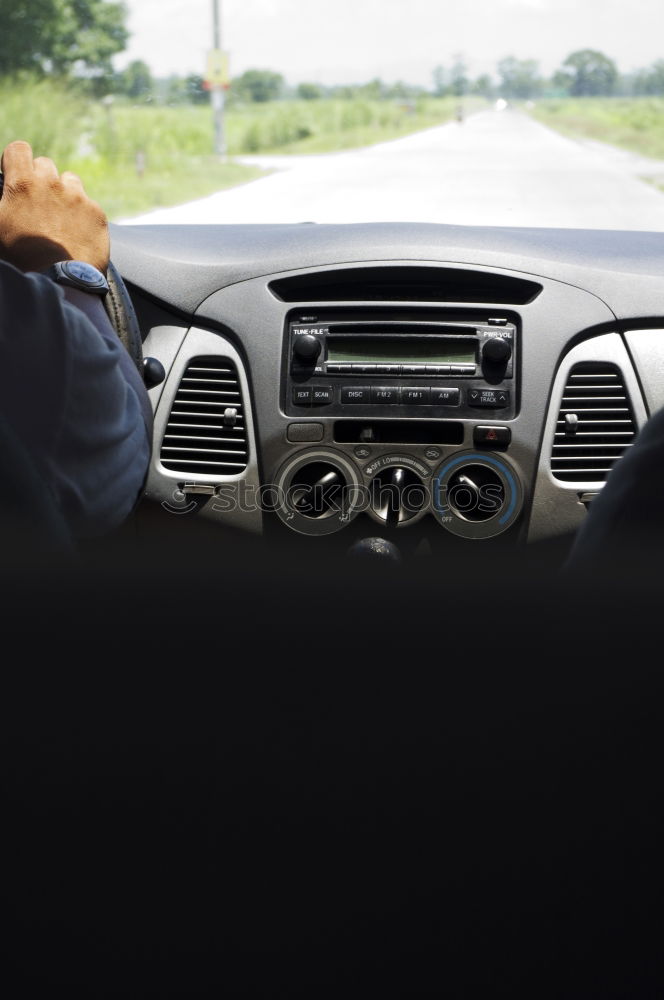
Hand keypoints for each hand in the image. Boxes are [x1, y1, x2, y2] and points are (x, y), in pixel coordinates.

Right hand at [0, 140, 108, 273]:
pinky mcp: (97, 213)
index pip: (19, 149)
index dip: (16, 160)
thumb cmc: (20, 256)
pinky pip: (88, 203)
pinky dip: (82, 213)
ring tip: (58, 217)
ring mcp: (77, 197)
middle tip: (36, 204)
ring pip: (70, 180)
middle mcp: (52, 184)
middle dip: (40, 179)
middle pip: (45, 164)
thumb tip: (4, 197)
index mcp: (23, 184)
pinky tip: (75, 232)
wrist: (59, 280)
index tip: (16, 175)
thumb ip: (1, 202)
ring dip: (63, 192)